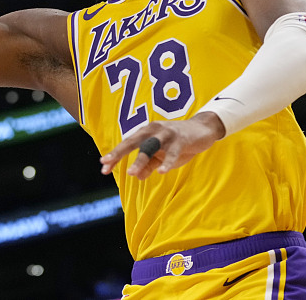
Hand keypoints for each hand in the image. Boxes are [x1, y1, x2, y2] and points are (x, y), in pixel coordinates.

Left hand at [99, 112, 225, 178]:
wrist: (202, 130)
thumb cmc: (178, 143)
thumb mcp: (162, 156)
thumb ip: (149, 164)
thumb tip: (137, 176)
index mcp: (146, 133)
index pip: (127, 144)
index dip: (115, 155)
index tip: (103, 167)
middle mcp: (153, 130)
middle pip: (133, 142)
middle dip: (119, 152)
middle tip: (106, 164)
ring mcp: (167, 134)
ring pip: (151, 147)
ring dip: (140, 160)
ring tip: (130, 173)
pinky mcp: (181, 139)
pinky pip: (172, 153)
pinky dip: (167, 162)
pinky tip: (161, 172)